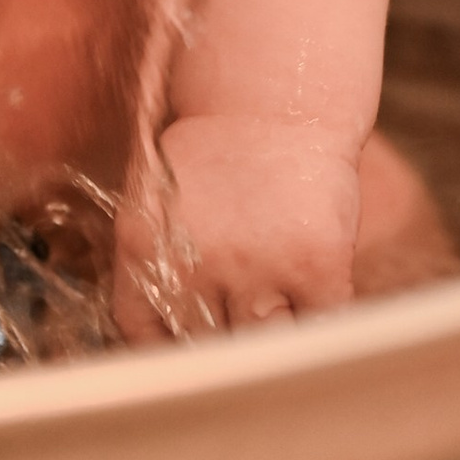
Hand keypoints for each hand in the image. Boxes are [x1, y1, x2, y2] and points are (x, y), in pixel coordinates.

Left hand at [118, 116, 361, 337]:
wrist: (276, 103)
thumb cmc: (216, 152)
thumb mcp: (157, 197)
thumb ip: (155, 259)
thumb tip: (161, 329)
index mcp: (144, 244)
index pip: (140, 328)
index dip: (161, 351)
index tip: (180, 356)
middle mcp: (197, 261)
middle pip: (204, 346)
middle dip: (220, 348)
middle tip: (235, 340)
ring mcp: (260, 266)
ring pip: (262, 346)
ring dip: (270, 341)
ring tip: (276, 326)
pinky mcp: (317, 265)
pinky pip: (319, 327)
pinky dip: (319, 331)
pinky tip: (314, 317)